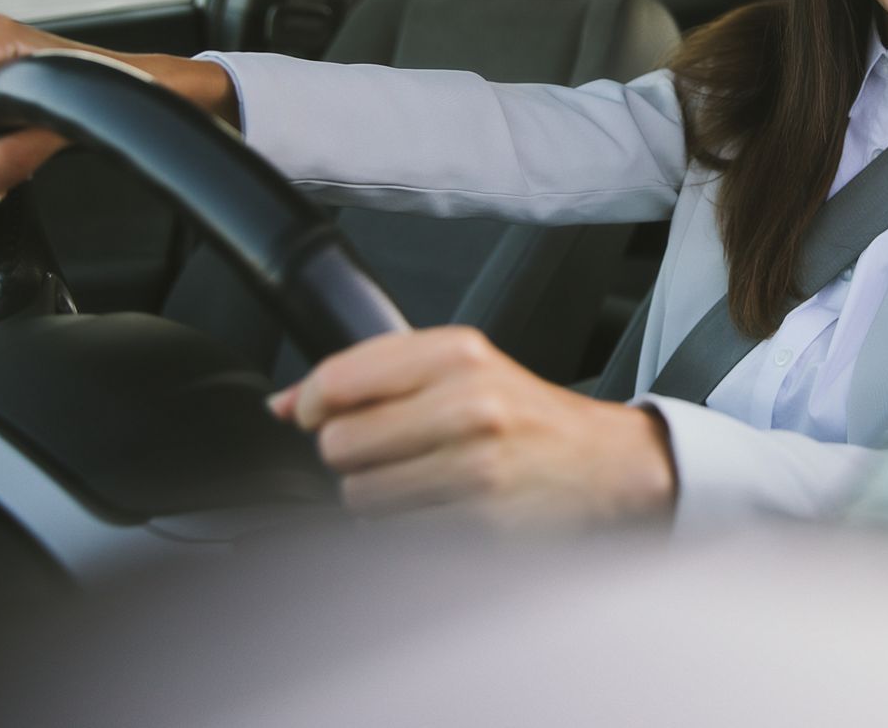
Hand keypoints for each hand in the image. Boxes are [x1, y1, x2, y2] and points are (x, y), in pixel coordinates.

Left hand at [272, 326, 677, 528]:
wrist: (605, 464)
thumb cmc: (525, 417)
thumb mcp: (463, 369)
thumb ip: (374, 376)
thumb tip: (282, 405)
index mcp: (458, 353)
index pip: (339, 379)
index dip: (314, 405)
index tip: (322, 417)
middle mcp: (467, 403)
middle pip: (338, 444)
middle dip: (351, 457)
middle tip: (389, 453)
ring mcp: (476, 465)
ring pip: (359, 497)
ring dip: (375, 499)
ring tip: (419, 483)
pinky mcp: (481, 521)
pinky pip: (394, 535)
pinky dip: (404, 530)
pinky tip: (438, 510)